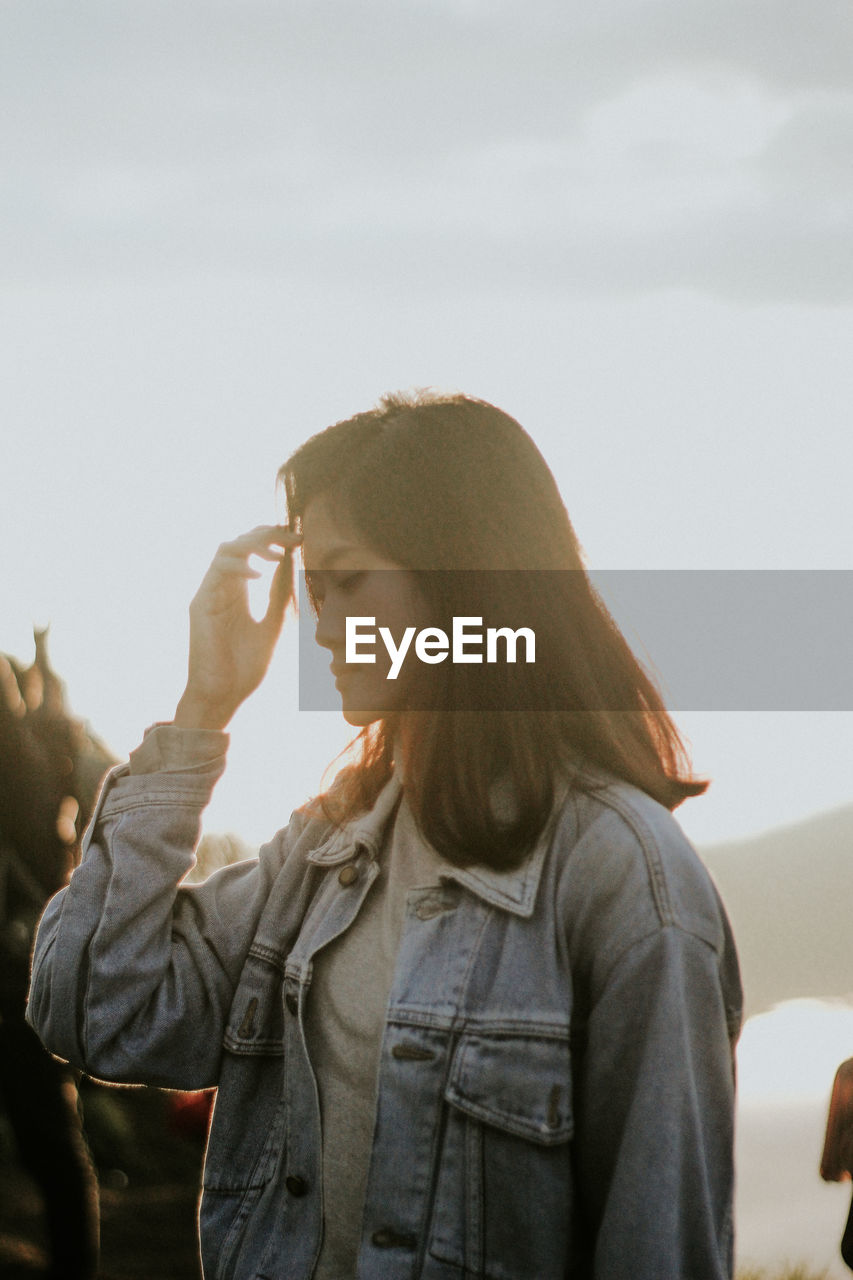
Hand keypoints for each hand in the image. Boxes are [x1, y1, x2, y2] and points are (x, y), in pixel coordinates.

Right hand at [174, 525, 301, 729]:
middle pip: (239, 542)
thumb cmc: (246, 667)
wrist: (225, 696)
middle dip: (266, 534)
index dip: (275, 539)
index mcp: (238, 592)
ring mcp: (210, 594)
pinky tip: (259, 577)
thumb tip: (293, 565)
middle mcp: (222, 588)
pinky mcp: (200, 605)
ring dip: (252, 545)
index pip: (253, 551)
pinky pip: (216, 573)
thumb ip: (280, 596)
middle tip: (292, 538)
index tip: (301, 538)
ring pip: (225, 549)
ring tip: (276, 554)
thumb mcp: (273, 625)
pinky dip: (239, 569)